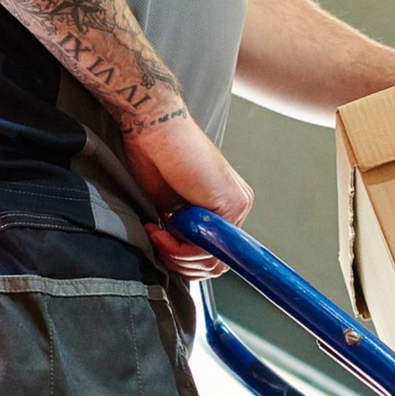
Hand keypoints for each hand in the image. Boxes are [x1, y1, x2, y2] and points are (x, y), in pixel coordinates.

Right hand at [120, 106, 254, 281]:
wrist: (156, 130)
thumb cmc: (156, 161)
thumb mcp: (169, 210)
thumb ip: (180, 234)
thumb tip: (179, 263)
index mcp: (225, 209)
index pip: (214, 257)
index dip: (184, 263)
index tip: (160, 249)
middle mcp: (237, 208)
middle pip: (215, 264)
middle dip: (178, 262)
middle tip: (156, 241)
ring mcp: (238, 205)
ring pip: (211, 260)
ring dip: (176, 254)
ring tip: (157, 232)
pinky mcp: (231, 203)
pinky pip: (207, 247)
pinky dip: (180, 246)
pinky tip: (164, 226)